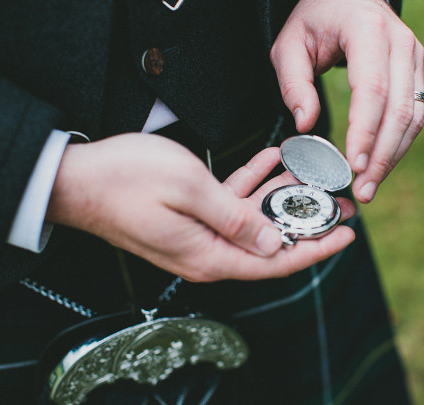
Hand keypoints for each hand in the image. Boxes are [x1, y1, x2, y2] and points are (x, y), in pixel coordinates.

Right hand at [46, 133, 355, 280]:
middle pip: (272, 243)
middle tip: (339, 201)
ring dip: (281, 196)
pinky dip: (252, 183)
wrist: (77, 177)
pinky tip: (270, 159)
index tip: (346, 235)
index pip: (277, 262)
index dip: (316, 249)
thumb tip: (274, 245)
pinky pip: (232, 204)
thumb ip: (237, 220)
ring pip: (255, 220)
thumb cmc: (126, 179)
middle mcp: (209, 253)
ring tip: (311, 175)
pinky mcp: (191, 217)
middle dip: (307, 221)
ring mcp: (200, 235)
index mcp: (211, 255)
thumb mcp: (190, 191)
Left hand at [271, 0, 423, 202]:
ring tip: (370, 187)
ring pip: (413, 116)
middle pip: (399, 109)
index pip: (372, 88)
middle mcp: (401, 43)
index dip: (365, 131)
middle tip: (363, 191)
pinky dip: (400, 143)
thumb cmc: (316, 20)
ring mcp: (415, 58)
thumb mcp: (290, 44)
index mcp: (368, 30)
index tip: (353, 165)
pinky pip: (415, 114)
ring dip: (393, 156)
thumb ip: (293, 84)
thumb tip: (305, 125)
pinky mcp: (419, 72)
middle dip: (381, 155)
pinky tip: (381, 165)